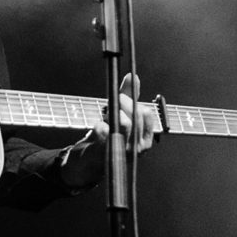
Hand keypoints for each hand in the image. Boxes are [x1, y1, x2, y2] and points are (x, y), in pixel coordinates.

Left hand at [58, 73, 157, 189]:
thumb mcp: (120, 114)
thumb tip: (132, 76)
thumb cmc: (108, 135)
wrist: (90, 159)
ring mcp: (125, 151)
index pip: (147, 114)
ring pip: (124, 124)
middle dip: (123, 103)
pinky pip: (107, 133)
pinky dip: (101, 125)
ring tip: (106, 113)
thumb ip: (128, 95)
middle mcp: (138, 147)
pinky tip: (98, 125)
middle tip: (113, 99)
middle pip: (136, 117)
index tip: (122, 96)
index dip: (134, 102)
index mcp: (145, 138)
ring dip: (113, 113)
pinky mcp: (109, 154)